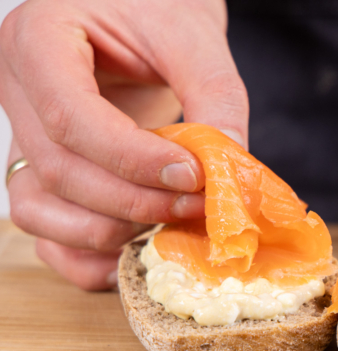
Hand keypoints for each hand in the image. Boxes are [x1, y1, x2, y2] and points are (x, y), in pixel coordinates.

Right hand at [0, 0, 248, 289]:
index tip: (192, 175)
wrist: (142, 12)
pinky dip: (85, 254)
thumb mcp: (193, 38)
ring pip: (39, 209)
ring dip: (109, 232)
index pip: (71, 117)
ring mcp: (22, 135)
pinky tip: (138, 250)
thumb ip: (215, 96)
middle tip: (200, 206)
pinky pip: (44, 230)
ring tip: (173, 224)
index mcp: (38, 40)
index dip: (132, 160)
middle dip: (135, 201)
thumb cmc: (159, 10)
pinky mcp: (41, 170)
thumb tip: (232, 169)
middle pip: (59, 169)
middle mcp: (15, 89)